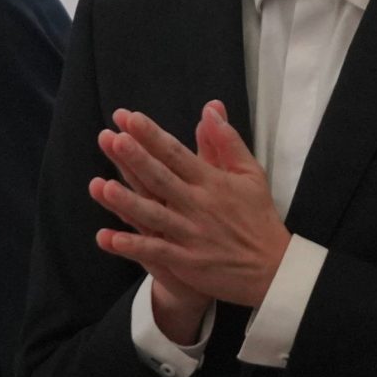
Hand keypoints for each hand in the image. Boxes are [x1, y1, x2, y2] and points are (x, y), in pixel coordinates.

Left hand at [91, 102, 291, 309]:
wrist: (273, 267)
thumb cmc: (258, 217)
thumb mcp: (250, 173)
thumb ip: (227, 141)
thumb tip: (210, 109)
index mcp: (212, 182)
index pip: (177, 153)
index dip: (152, 136)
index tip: (130, 118)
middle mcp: (198, 205)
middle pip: (162, 179)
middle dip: (137, 159)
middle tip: (114, 140)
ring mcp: (191, 234)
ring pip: (154, 215)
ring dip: (128, 202)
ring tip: (103, 187)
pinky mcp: (187, 261)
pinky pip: (155, 252)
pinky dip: (132, 246)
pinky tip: (108, 238)